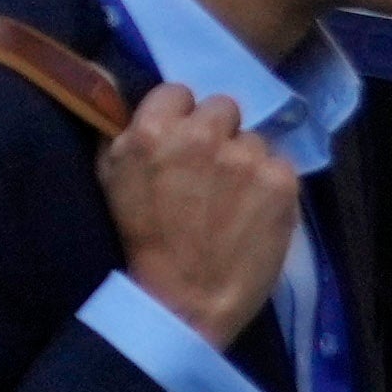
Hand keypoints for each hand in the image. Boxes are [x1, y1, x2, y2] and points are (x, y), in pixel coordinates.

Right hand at [98, 88, 304, 350]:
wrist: (187, 299)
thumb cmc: (143, 240)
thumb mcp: (110, 179)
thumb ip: (121, 133)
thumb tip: (129, 99)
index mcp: (151, 131)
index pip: (177, 92)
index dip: (178, 117)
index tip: (179, 144)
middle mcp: (201, 135)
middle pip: (221, 107)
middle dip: (216, 132)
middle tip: (209, 168)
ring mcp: (246, 157)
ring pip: (253, 138)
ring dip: (245, 160)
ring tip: (234, 196)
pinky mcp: (282, 180)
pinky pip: (280, 163)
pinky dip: (270, 183)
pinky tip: (255, 209)